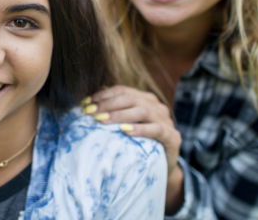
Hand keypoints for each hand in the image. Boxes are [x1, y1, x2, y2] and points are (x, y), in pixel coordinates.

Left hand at [84, 85, 183, 212]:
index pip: (122, 90)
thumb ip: (112, 113)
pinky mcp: (172, 136)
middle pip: (130, 98)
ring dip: (119, 115)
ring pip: (142, 111)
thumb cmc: (139, 144)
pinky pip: (156, 129)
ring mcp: (166, 120)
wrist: (162, 167)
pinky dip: (140, 129)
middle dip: (107, 105)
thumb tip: (86, 104)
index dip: (103, 95)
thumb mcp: (125, 126)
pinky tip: (125, 131)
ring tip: (103, 121)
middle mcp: (157, 106)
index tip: (86, 104)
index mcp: (145, 99)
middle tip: (91, 114)